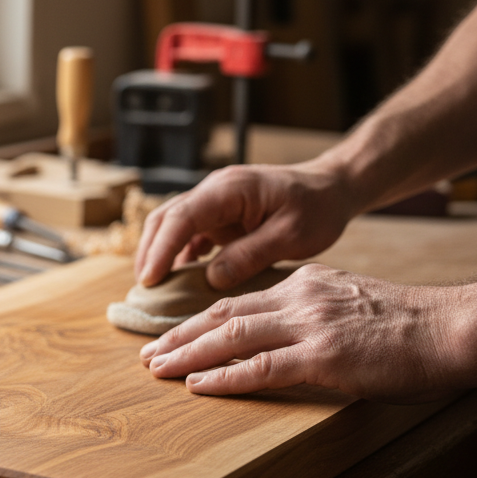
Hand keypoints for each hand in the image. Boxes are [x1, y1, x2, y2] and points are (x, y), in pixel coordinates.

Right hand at [134, 161, 355, 289]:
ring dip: (159, 253)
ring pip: (172, 225)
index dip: (161, 249)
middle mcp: (215, 191)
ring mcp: (214, 202)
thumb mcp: (291, 236)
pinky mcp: (219, 215)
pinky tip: (176, 278)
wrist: (331, 189)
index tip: (150, 280)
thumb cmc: (317, 208)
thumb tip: (211, 279)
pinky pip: (188, 233)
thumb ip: (250, 255)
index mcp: (230, 189)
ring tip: (153, 287)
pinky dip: (177, 254)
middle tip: (144, 288)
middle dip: (149, 252)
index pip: (182, 217)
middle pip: (166, 218)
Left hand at [139, 264, 462, 402]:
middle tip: (147, 353)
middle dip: (179, 335)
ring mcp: (311, 326)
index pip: (239, 300)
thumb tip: (292, 340)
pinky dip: (225, 378)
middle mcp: (301, 298)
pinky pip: (260, 368)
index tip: (171, 334)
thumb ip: (317, 316)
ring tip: (157, 370)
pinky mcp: (324, 356)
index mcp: (307, 285)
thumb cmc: (412, 327)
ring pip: (232, 336)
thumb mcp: (354, 306)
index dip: (198, 319)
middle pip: (223, 313)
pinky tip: (199, 386)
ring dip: (188, 355)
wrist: (453, 328)